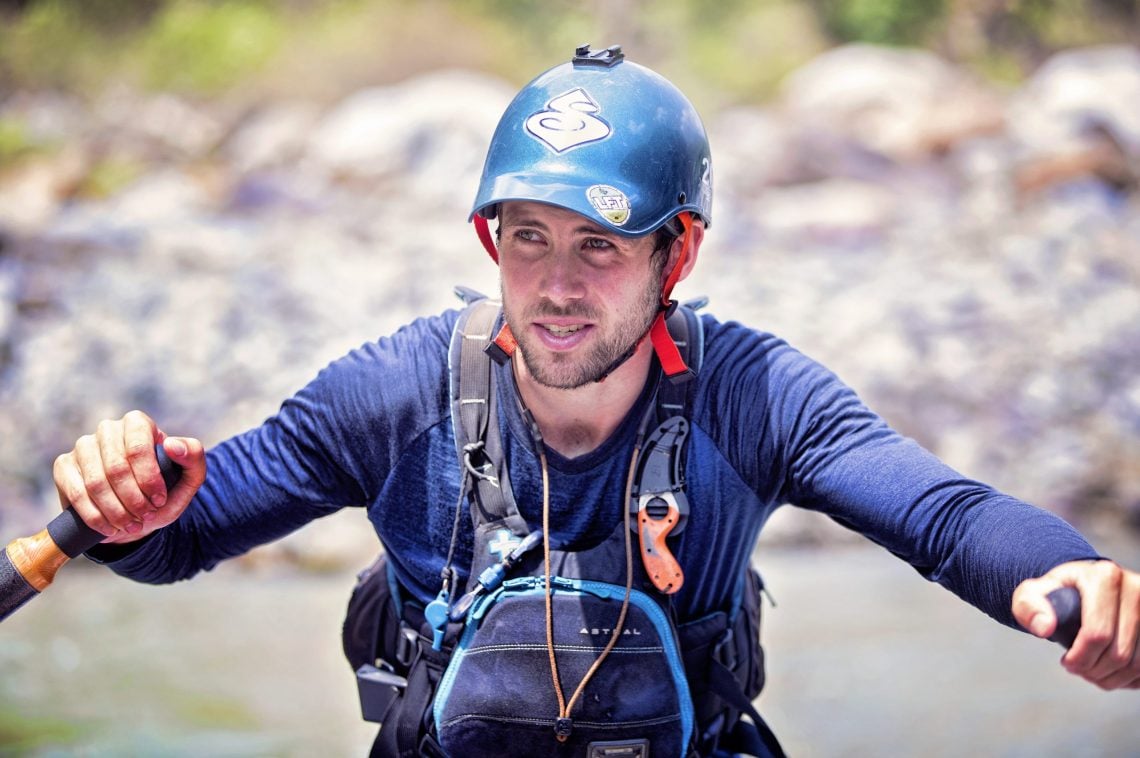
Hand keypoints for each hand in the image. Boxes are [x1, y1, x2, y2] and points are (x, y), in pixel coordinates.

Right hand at [53, 410, 206, 543]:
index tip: (159, 501)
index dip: (149, 479)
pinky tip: (110, 528)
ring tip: (131, 525)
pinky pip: (76, 493)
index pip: (138, 448)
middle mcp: (108, 429)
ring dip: (116, 511)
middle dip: (133, 499)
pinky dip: (95, 516)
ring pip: (95, 482)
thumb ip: (193, 457)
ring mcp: (83, 446)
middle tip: (145, 516)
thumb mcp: (188, 478)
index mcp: (138, 423)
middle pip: (116, 467)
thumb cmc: (163, 492)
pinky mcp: (64, 466)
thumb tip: (172, 445)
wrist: (136, 515)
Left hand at [1013, 559, 1139, 689]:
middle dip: (1094, 671)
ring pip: (1138, 664)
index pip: (1098, 633)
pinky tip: (1112, 674)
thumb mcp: (1032, 593)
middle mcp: (1136, 588)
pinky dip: (1130, 679)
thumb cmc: (1058, 592)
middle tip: (1078, 670)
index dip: (1081, 658)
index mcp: (1105, 576)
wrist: (1085, 584)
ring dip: (1112, 679)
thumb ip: (1029, 607)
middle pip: (1119, 652)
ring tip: (1092, 673)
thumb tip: (1044, 627)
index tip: (1066, 662)